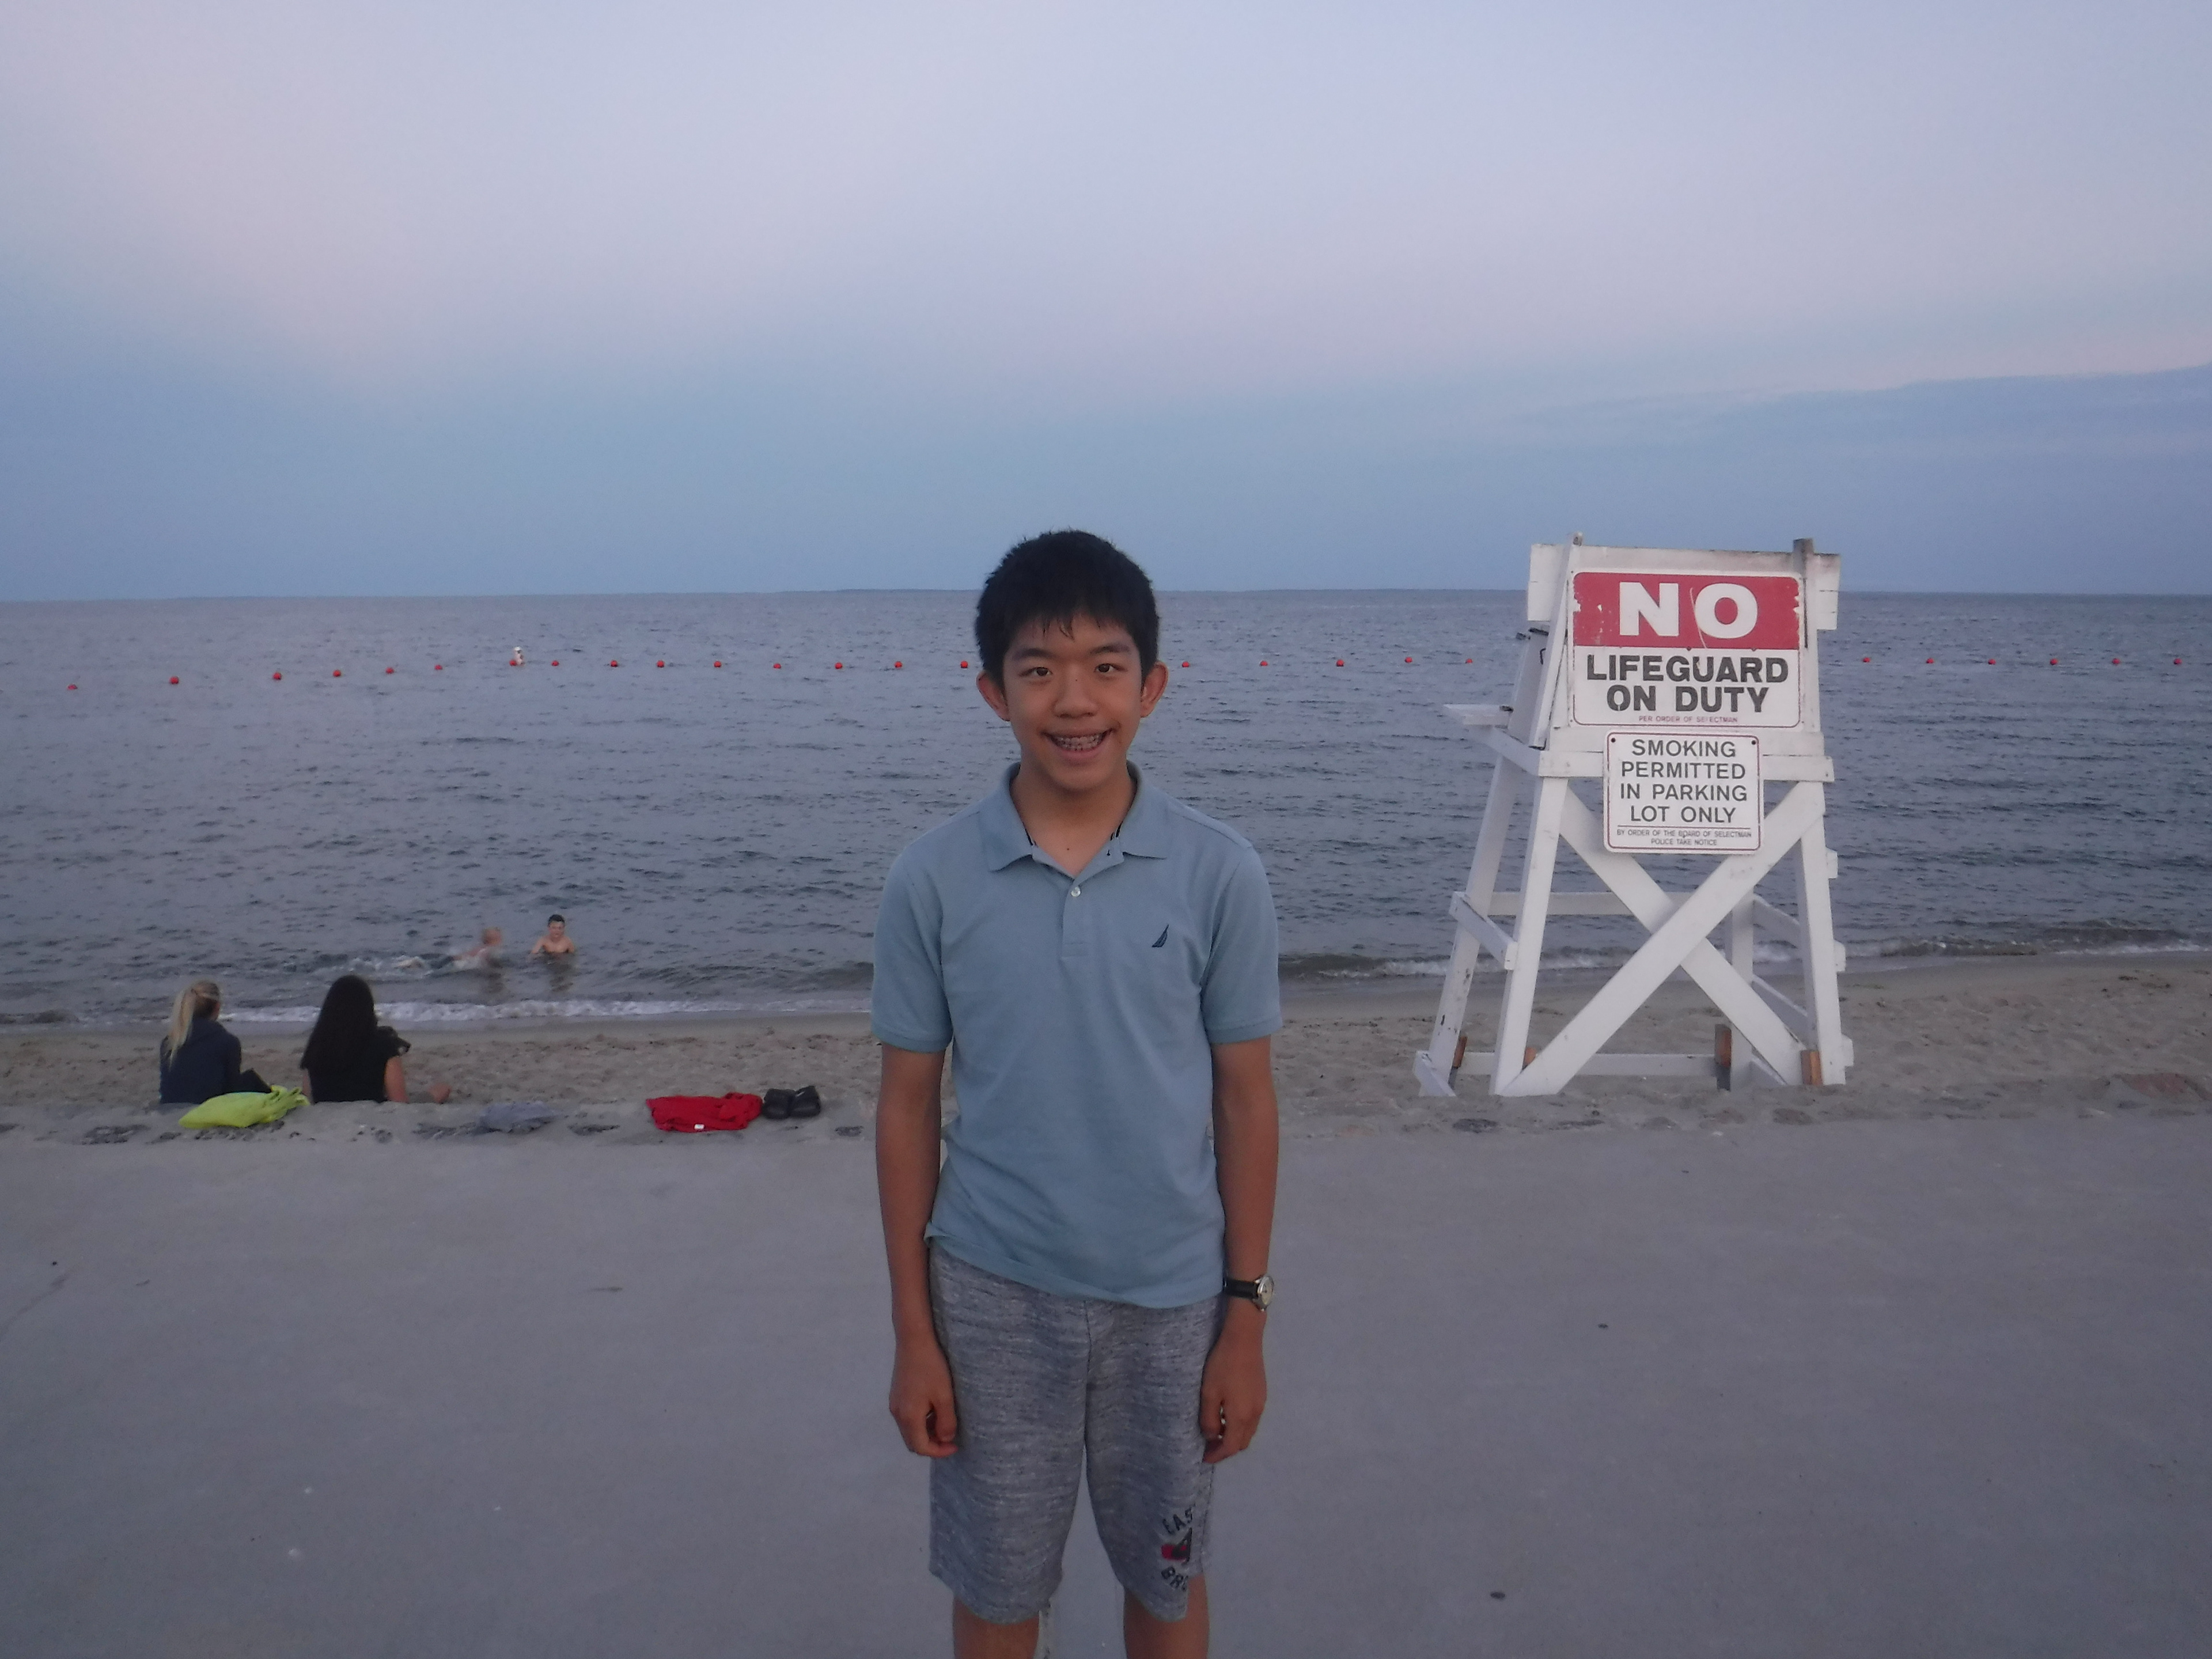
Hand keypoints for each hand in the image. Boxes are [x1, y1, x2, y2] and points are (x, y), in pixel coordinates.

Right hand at [890, 1335, 959, 1457]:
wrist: (914, 1340)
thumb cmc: (932, 1367)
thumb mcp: (944, 1396)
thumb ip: (946, 1422)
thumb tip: (945, 1439)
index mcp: (908, 1417)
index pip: (921, 1447)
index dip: (939, 1452)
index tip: (955, 1446)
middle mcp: (897, 1413)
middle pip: (912, 1442)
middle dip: (931, 1445)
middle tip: (950, 1438)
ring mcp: (895, 1403)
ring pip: (909, 1430)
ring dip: (926, 1433)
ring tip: (945, 1422)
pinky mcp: (896, 1394)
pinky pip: (907, 1417)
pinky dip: (920, 1421)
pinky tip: (934, 1409)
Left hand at [1199, 1306, 1266, 1463]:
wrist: (1244, 1339)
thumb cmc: (1223, 1365)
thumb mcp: (1209, 1393)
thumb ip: (1209, 1419)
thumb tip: (1212, 1437)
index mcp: (1241, 1417)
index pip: (1230, 1447)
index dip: (1217, 1455)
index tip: (1204, 1457)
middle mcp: (1254, 1415)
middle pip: (1242, 1443)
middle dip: (1226, 1449)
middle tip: (1209, 1446)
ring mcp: (1261, 1404)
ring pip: (1248, 1432)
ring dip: (1234, 1437)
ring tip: (1217, 1432)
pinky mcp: (1262, 1394)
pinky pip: (1252, 1420)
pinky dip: (1240, 1426)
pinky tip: (1228, 1416)